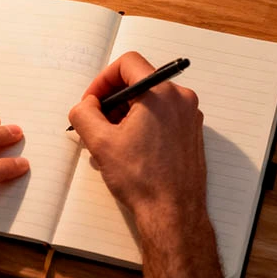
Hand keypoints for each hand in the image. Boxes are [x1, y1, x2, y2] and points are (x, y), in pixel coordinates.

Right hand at [69, 52, 236, 277]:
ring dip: (126, 115)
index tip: (92, 101)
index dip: (103, 79)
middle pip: (139, 83)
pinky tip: (129, 152)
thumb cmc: (141, 179)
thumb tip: (86, 104)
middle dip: (113, 101)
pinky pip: (163, 117)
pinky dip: (143, 126)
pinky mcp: (192, 134)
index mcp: (160, 93)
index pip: (127, 63)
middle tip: (97, 125)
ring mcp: (190, 117)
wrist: (172, 213)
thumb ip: (84, 113)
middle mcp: (180, 99)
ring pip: (150, 102)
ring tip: (111, 144)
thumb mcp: (100, 142)